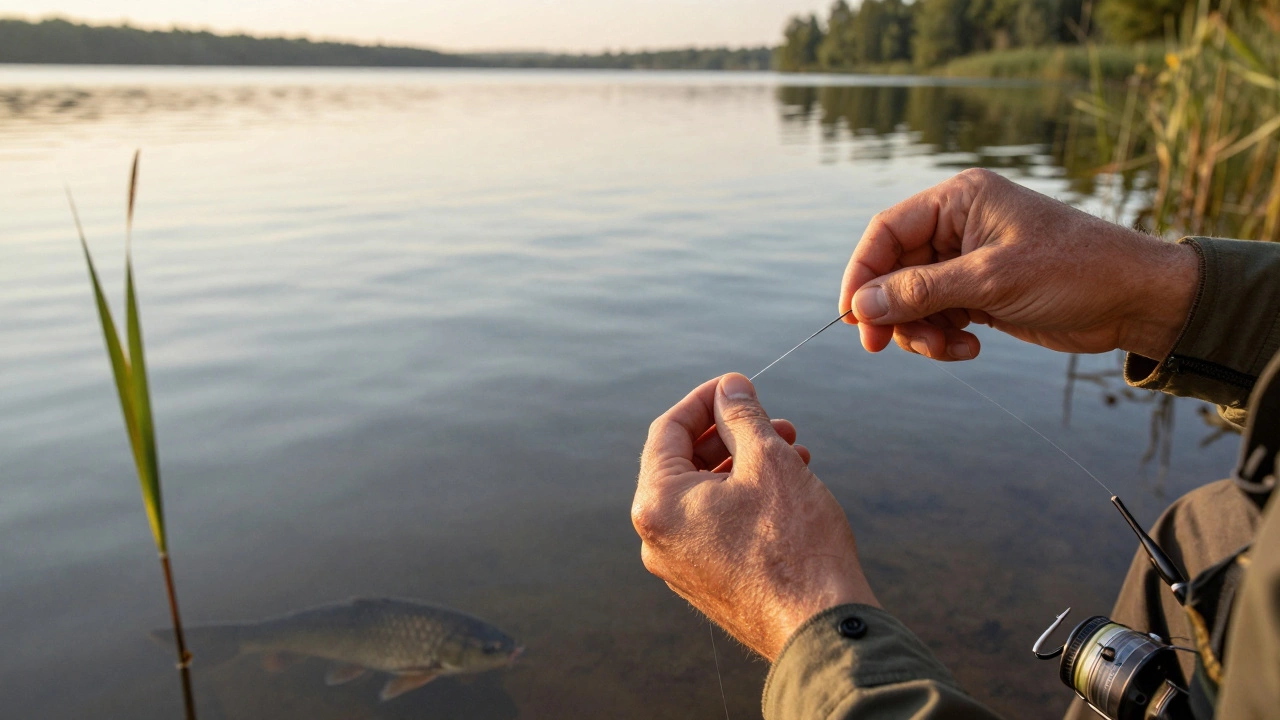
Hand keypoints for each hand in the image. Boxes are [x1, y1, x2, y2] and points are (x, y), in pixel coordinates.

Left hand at [632, 373, 877, 660]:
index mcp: (657, 505)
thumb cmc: (794, 544)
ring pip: (707, 495)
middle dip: (733, 434)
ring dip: (746, 465)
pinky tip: (789, 488)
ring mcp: (681, 566)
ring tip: (793, 451)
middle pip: (686, 463)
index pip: (668, 430)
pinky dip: (746, 499)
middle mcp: (658, 538)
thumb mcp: (769, 460)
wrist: (820, 630)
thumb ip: (743, 415)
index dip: (705, 399)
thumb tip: (730, 387)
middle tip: (777, 421)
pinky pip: (717, 525)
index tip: (738, 384)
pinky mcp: (708, 583)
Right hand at [839, 169, 1198, 360]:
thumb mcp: (991, 280)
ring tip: (949, 349)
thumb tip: (859, 307)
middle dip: (893, 312)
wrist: (1136, 300)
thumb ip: (921, 292)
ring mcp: (968, 260)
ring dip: (920, 331)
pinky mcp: (980, 292)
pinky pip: (939, 316)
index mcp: (959, 200)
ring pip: (913, 300)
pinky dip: (943, 338)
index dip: (861, 273)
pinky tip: (971, 348)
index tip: (852, 318)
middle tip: (888, 348)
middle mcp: (958, 225)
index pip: (887, 232)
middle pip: (894, 270)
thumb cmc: (1073, 271)